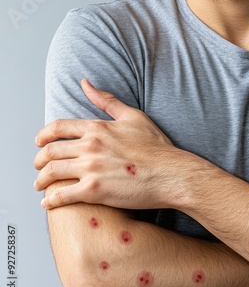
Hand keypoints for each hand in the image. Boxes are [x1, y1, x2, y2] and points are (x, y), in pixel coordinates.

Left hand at [34, 79, 190, 209]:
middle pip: (49, 151)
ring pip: (51, 172)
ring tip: (41, 186)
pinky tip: (48, 203)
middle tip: (39, 167)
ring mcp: (90, 169)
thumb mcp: (133, 117)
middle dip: (39, 160)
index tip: (39, 142)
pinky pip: (61, 196)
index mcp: (97, 128)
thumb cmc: (157, 148)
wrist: (171, 174)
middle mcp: (90, 146)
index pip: (57, 128)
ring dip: (41, 180)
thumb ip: (107, 100)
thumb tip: (85, 83)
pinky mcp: (94, 191)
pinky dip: (50, 200)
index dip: (43, 135)